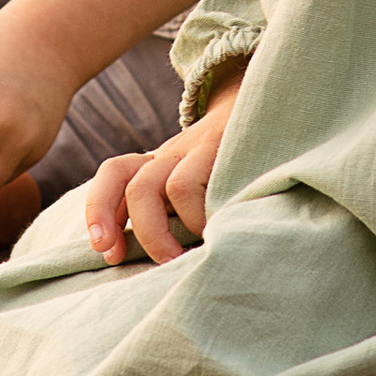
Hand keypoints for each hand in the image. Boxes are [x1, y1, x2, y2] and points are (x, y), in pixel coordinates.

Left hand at [83, 76, 242, 267]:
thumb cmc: (237, 170)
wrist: (276, 111)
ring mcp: (196, 148)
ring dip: (162, 233)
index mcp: (161, 162)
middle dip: (134, 230)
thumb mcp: (201, 186)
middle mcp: (173, 153)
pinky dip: (194, 217)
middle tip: (159, 262)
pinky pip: (186, 185)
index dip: (99, 210)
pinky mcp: (220, 148)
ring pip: (157, 187)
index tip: (108, 253)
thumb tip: (152, 264)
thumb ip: (176, 212)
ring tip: (183, 259)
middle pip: (129, 183)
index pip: (114, 174)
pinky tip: (214, 232)